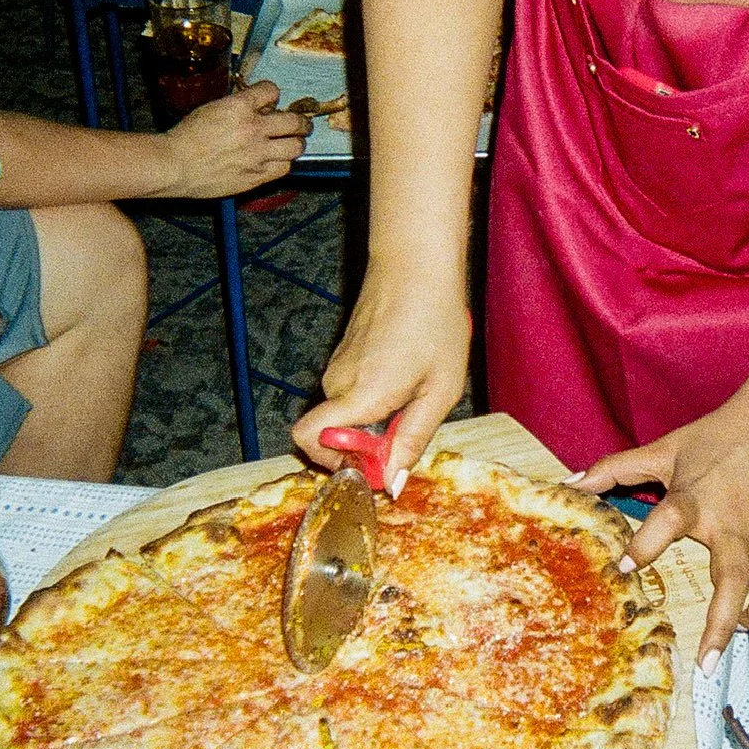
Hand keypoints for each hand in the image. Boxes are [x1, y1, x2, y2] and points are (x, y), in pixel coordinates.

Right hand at [160, 81, 307, 196]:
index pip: (272, 90)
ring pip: (296, 147)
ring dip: (295, 143)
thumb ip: (238, 106)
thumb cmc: (186, 136)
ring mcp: (257, 155)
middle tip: (300, 124)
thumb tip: (260, 107)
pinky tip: (277, 161)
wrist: (174, 165)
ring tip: (292, 143)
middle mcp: (253, 129)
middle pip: (295, 122)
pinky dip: (283, 163)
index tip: (271, 99)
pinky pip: (284, 169)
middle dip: (300, 121)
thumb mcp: (212, 108)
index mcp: (240, 107)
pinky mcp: (256, 176)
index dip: (272, 93)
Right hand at [293, 267, 469, 491]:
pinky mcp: (342, 356)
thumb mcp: (440, 390)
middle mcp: (337, 383)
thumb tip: (391, 482)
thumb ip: (413, 439)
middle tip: (410, 422)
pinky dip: (375, 396)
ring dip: (377, 417)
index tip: (378, 461)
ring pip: (347, 415)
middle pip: (335, 436)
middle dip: (368, 443)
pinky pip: (352, 394)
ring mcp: (336, 368)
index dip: (337, 463)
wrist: (416, 265)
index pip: (309, 441)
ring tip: (415, 388)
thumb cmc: (434, 322)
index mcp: (359, 395)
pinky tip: (407, 371)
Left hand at [574, 397, 748, 673]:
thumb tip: (568, 484)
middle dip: (723, 623)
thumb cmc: (714, 439)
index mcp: (694, 500)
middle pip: (733, 577)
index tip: (626, 567)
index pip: (667, 520)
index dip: (646, 543)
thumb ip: (614, 469)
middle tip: (708, 662)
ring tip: (747, 627)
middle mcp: (733, 521)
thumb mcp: (662, 450)